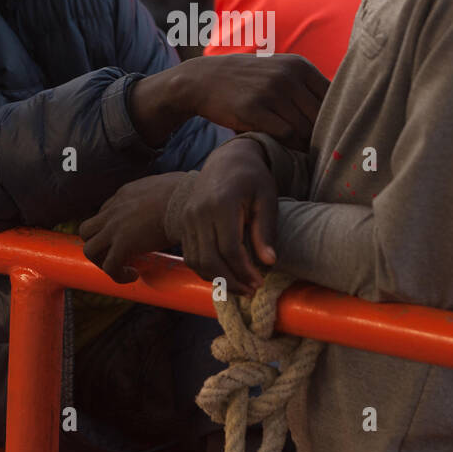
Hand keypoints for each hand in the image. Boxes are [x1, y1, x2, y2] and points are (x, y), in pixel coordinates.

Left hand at [79, 172, 186, 284]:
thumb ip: (160, 195)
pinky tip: (133, 275)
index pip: (104, 213)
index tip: (128, 239)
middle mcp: (114, 209)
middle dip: (98, 245)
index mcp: (124, 194)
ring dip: (101, 261)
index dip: (112, 229)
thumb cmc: (186, 193)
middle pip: (87, 230)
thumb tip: (176, 201)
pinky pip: (109, 266)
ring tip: (121, 268)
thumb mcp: (165, 187)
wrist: (187, 199)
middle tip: (116, 255)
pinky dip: (117, 275)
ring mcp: (115, 227)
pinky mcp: (123, 244)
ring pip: (89, 248)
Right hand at [178, 137, 278, 295]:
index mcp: (222, 204)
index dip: (245, 271)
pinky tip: (224, 274)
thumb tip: (269, 262)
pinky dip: (205, 270)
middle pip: (210, 259)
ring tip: (239, 286)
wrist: (226, 160)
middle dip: (231, 281)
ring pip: (197, 261)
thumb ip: (266, 230)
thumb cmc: (252, 179)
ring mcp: (188, 219)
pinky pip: (190, 255)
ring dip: (217, 280)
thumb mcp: (266, 198)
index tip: (259, 282)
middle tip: (250, 290)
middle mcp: (199, 212)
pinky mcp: (183, 224)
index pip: (230, 249)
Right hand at [185, 54, 327, 150]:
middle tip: (316, 149)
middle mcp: (288, 75)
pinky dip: (287, 144)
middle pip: (320, 115)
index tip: (330, 133)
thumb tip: (341, 110)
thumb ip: (306, 86)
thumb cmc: (247, 81)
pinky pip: (285, 134)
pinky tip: (281, 145)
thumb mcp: (278, 70)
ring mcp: (271, 91)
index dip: (334, 118)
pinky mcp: (254, 109)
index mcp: (299, 65)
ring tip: (298, 149)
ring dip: (303, 142)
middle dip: (319, 135)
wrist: (204, 79)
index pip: (332, 96)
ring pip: (304, 128)